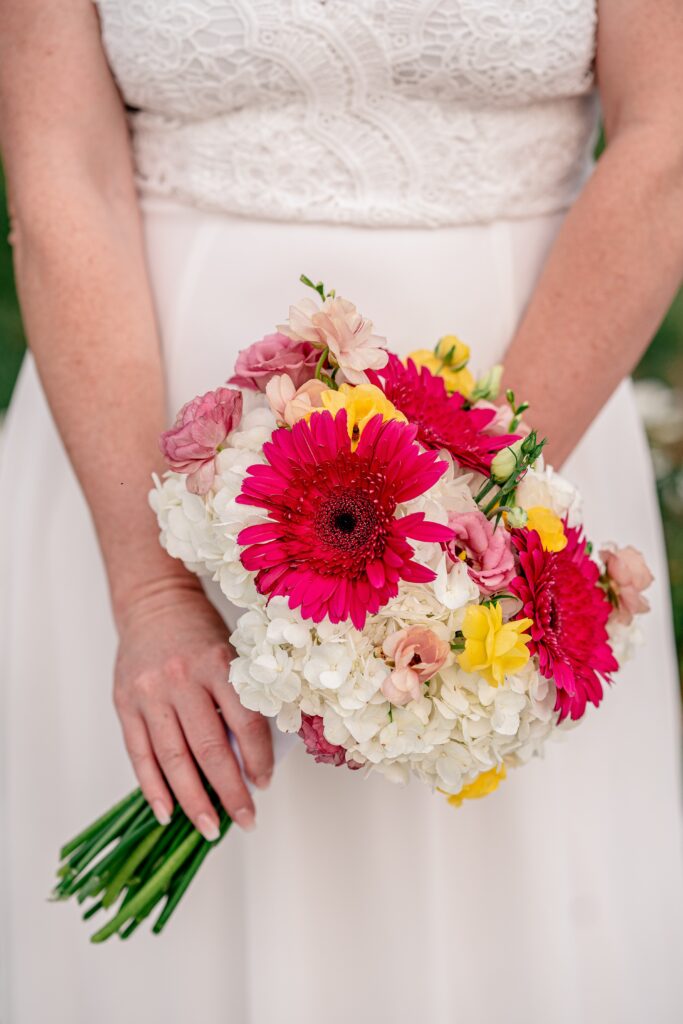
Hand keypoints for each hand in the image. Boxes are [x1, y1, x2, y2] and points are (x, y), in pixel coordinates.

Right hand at [113, 577, 272, 836]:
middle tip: (246, 819)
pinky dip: (153, 788)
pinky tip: (167, 813)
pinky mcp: (124, 704)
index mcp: (217, 664)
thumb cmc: (201, 632)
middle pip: (209, 749)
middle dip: (230, 791)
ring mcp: (149, 693)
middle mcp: (181, 679)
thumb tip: (252, 759)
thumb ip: (239, 700)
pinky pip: (139, 755)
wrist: (155, 603)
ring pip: (173, 759)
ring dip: (193, 800)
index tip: (265, 783)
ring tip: (209, 828)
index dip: (258, 759)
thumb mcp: (231, 655)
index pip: (245, 723)